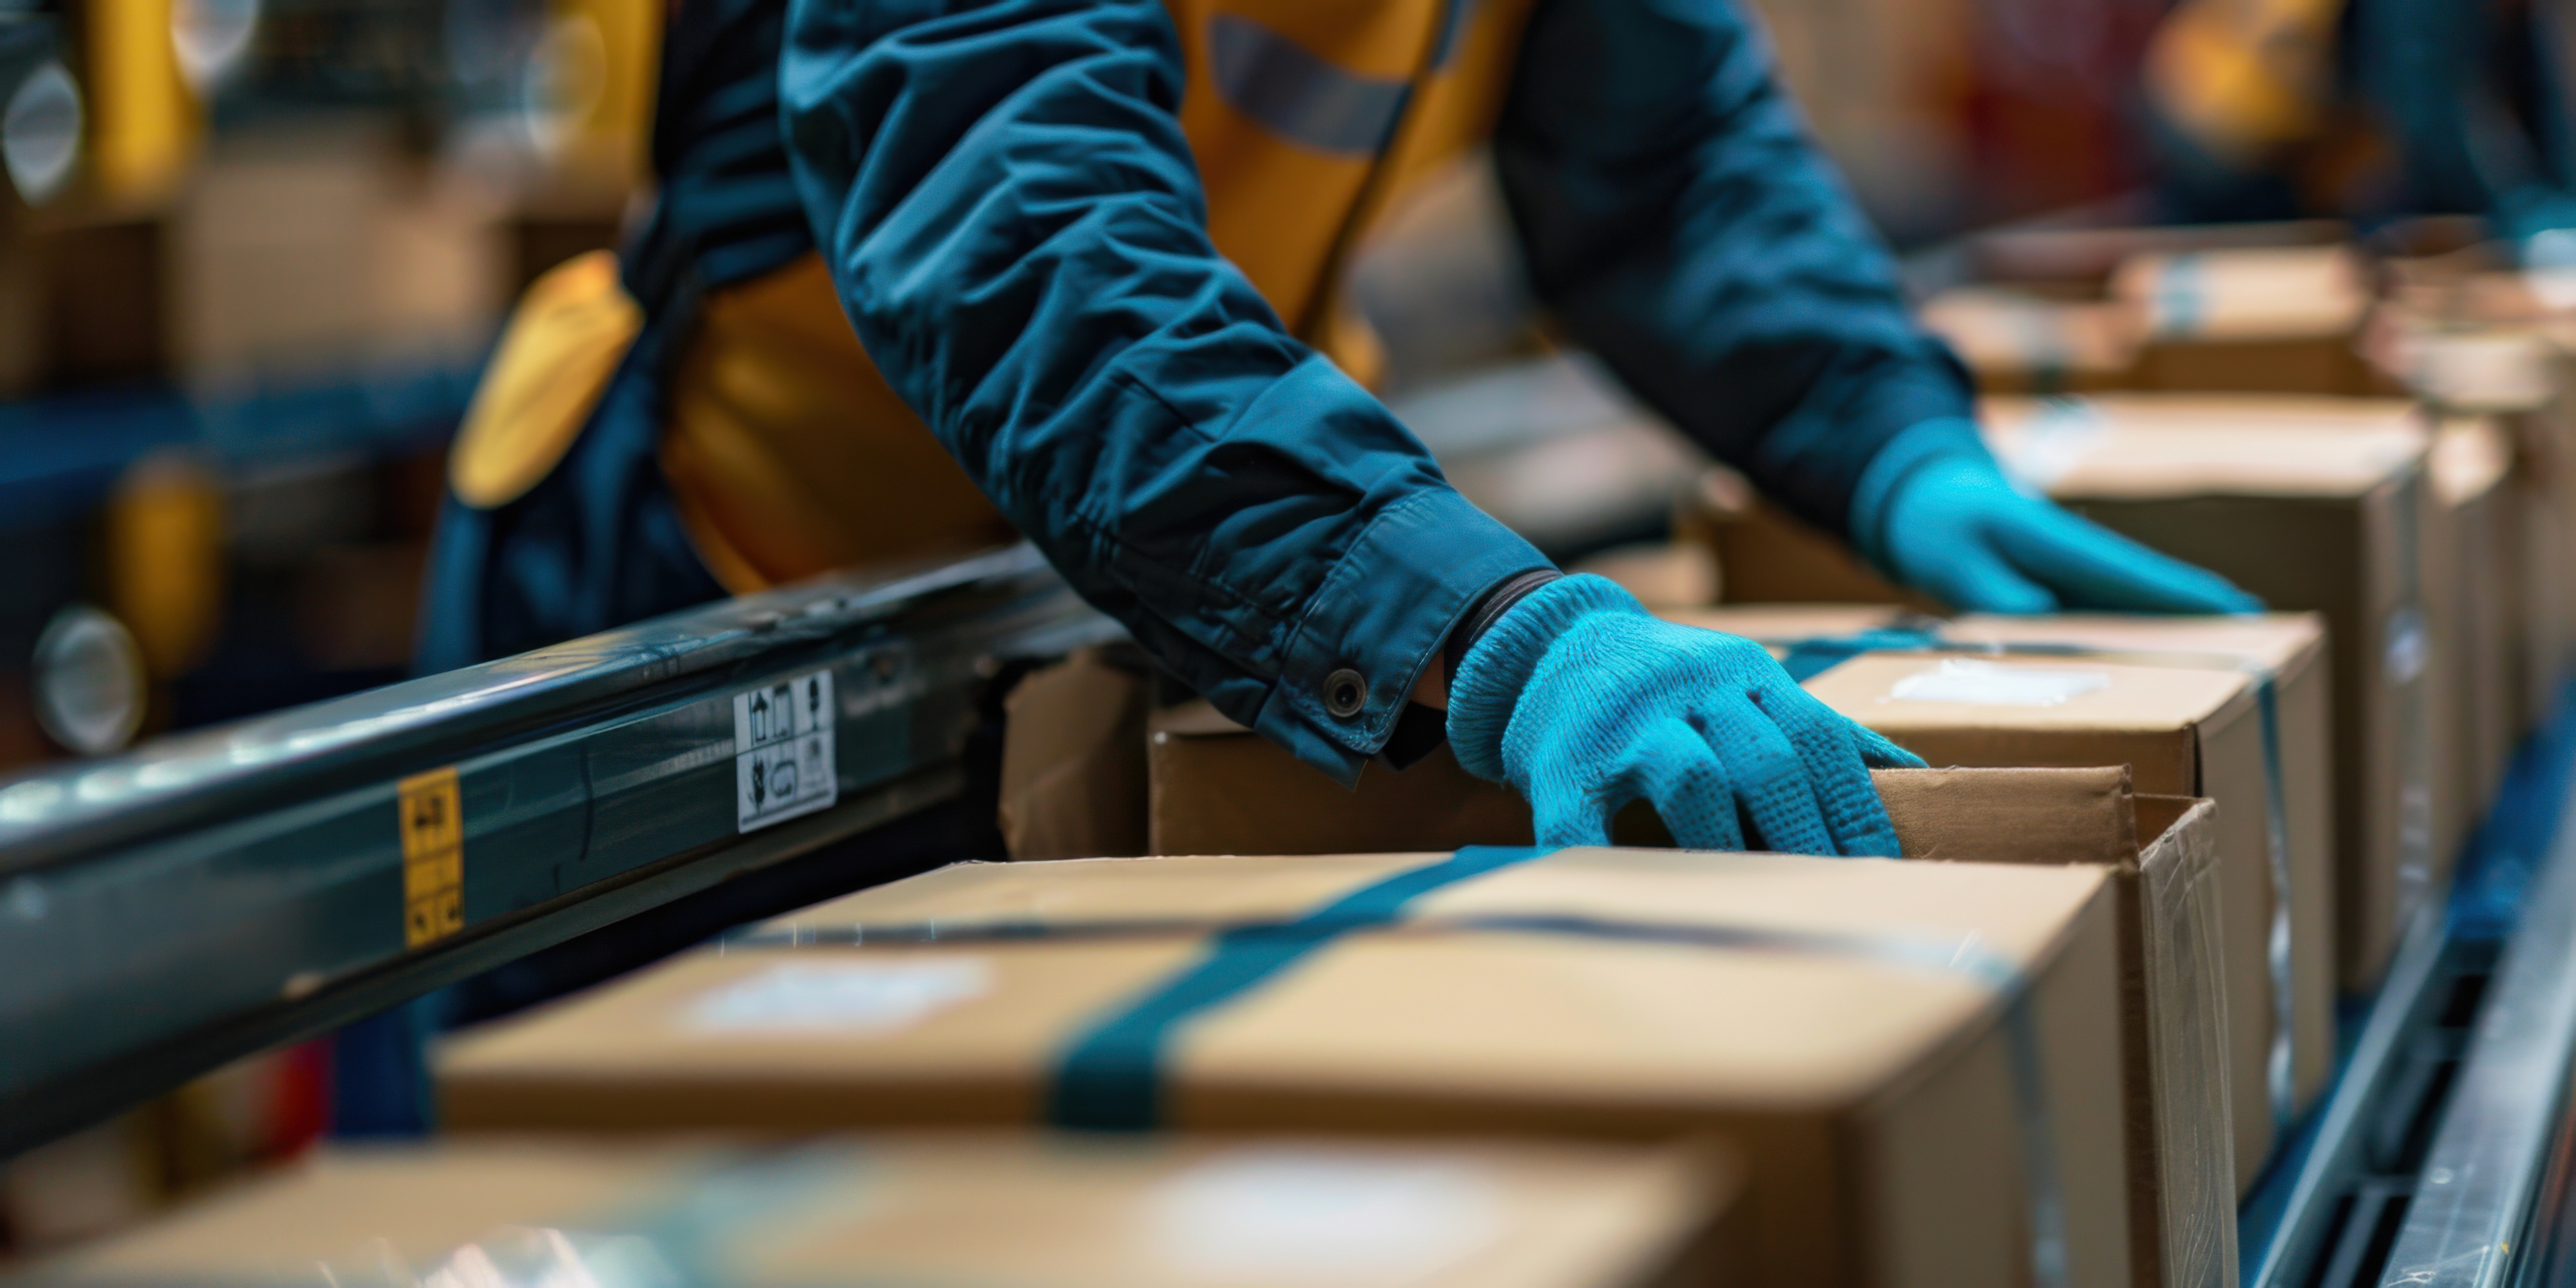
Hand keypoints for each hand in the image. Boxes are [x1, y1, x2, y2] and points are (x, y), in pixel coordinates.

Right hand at [1447, 575, 1922, 852]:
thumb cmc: (1667, 682)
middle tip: (1836, 894)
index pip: (1815, 738)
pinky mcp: (1565, 760)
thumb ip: (1815, 726)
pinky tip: (1635, 900)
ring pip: (1692, 780)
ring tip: (1756, 897)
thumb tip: (1912, 773)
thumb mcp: (1744, 681)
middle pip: (1765, 761)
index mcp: (1741, 674)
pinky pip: (1587, 819)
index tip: (1880, 864)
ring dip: (1729, 845)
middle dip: (1808, 835)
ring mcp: (1627, 723)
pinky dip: (1608, 863)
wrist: (1549, 642)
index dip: (1852, 805)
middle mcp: (1689, 690)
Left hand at [1878, 454, 2260, 613]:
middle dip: (2205, 611)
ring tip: (2238, 648)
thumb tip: (2045, 620)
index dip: (2187, 595)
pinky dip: (2144, 622)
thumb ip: (1997, 594)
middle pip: (2154, 588)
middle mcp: (2080, 556)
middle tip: (2268, 637)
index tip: (2239, 610)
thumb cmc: (1939, 527)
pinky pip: (2112, 606)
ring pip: (2139, 598)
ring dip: (2181, 620)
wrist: (1922, 497)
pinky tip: (2167, 649)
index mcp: (2063, 545)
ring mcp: (2076, 570)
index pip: (2138, 575)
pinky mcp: (2063, 584)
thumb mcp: (1955, 562)